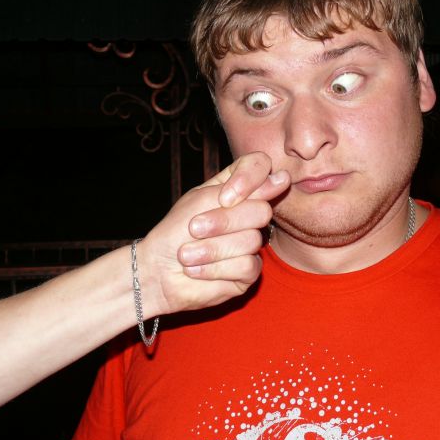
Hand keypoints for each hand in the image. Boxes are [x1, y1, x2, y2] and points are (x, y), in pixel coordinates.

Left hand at [137, 152, 289, 314]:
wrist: (156, 271)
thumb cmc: (173, 232)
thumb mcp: (200, 201)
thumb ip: (238, 189)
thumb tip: (282, 179)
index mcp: (236, 188)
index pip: (260, 166)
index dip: (249, 180)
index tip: (224, 199)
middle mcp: (248, 213)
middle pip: (261, 210)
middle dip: (223, 223)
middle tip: (194, 229)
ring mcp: (251, 243)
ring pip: (251, 241)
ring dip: (211, 249)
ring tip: (187, 255)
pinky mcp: (249, 272)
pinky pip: (247, 266)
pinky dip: (216, 269)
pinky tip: (196, 271)